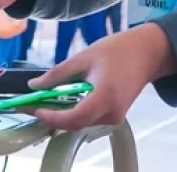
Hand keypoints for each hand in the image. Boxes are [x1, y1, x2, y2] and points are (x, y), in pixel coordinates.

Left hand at [25, 23, 176, 131]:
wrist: (145, 53)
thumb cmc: (117, 51)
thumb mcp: (83, 58)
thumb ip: (58, 74)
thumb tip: (35, 85)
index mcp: (105, 97)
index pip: (74, 118)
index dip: (52, 116)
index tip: (35, 108)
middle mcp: (112, 112)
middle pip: (76, 124)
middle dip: (52, 116)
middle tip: (31, 105)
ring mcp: (115, 116)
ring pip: (81, 123)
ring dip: (62, 115)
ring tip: (43, 101)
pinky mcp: (115, 115)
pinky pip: (89, 118)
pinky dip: (73, 112)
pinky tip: (62, 100)